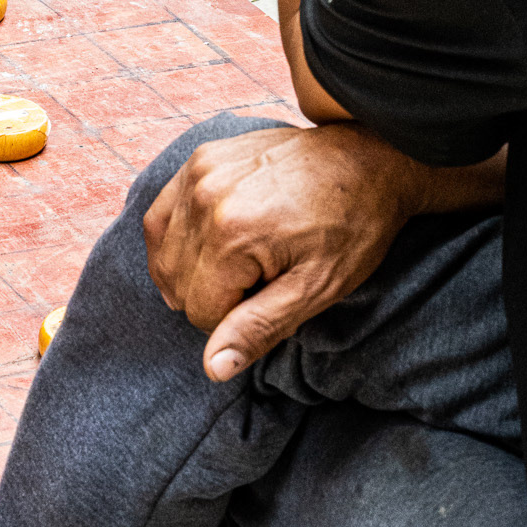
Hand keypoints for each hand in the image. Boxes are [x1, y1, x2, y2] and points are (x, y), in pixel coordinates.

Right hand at [143, 123, 431, 382]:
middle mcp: (205, 199)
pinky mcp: (199, 160)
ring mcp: (198, 173)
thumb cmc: (351, 227)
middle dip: (215, 295)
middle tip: (261, 280)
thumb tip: (212, 367)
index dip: (236, 319)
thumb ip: (259, 328)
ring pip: (165, 253)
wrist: (367, 160)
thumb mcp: (317, 289)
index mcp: (232, 235)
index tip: (272, 299)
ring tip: (237, 266)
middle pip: (177, 283)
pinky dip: (174, 242)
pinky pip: (160, 216)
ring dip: (194, 271)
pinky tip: (203, 248)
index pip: (200, 311)